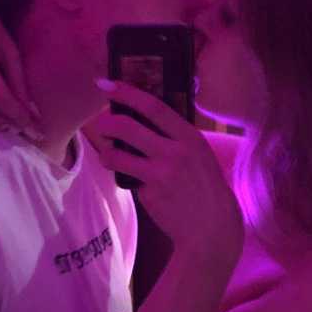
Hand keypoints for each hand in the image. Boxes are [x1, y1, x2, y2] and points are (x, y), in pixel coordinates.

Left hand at [95, 79, 244, 259]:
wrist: (211, 227)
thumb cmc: (205, 189)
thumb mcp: (199, 156)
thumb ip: (176, 138)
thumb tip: (143, 122)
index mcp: (190, 137)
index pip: (153, 106)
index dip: (127, 92)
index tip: (109, 84)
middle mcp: (174, 152)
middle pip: (127, 126)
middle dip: (106, 122)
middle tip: (100, 123)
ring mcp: (160, 173)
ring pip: (117, 154)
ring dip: (106, 153)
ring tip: (108, 156)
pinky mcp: (148, 193)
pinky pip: (127, 178)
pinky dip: (123, 177)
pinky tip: (131, 181)